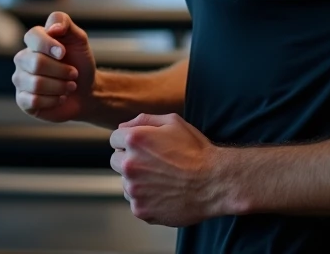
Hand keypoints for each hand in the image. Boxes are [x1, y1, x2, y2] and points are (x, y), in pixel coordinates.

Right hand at [13, 12, 96, 122]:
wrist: (86, 90)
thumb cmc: (80, 62)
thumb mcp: (79, 38)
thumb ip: (65, 23)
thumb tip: (52, 28)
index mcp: (34, 41)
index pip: (32, 36)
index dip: (49, 45)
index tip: (63, 53)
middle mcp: (23, 59)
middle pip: (36, 63)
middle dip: (62, 70)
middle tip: (73, 73)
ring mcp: (20, 79)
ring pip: (36, 84)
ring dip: (60, 86)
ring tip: (69, 86)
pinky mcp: (22, 100)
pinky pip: (33, 101)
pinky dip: (54, 100)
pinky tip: (60, 97)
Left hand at [109, 114, 226, 226]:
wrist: (214, 182)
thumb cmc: (196, 151)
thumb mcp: (173, 122)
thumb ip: (143, 120)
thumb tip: (123, 126)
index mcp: (134, 139)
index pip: (115, 139)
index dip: (128, 141)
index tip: (142, 148)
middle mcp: (129, 164)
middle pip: (115, 160)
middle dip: (130, 160)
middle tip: (153, 163)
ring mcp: (133, 189)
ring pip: (125, 182)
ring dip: (137, 180)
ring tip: (161, 179)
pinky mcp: (140, 209)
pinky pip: (134, 201)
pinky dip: (145, 198)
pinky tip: (163, 193)